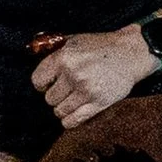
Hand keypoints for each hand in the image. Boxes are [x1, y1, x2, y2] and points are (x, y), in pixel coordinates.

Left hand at [32, 28, 157, 125]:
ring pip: (59, 111)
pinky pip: (73, 120)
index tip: (50, 83)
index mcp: (64, 58)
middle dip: (55, 96)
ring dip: (63, 108)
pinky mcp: (98, 103)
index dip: (42, 84)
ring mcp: (86, 90)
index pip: (37, 81)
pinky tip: (74, 113)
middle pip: (49, 99)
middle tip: (66, 90)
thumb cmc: (101, 46)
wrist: (131, 53)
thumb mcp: (75, 40)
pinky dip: (70, 120)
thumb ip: (53, 49)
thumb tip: (31, 50)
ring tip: (72, 100)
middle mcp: (73, 74)